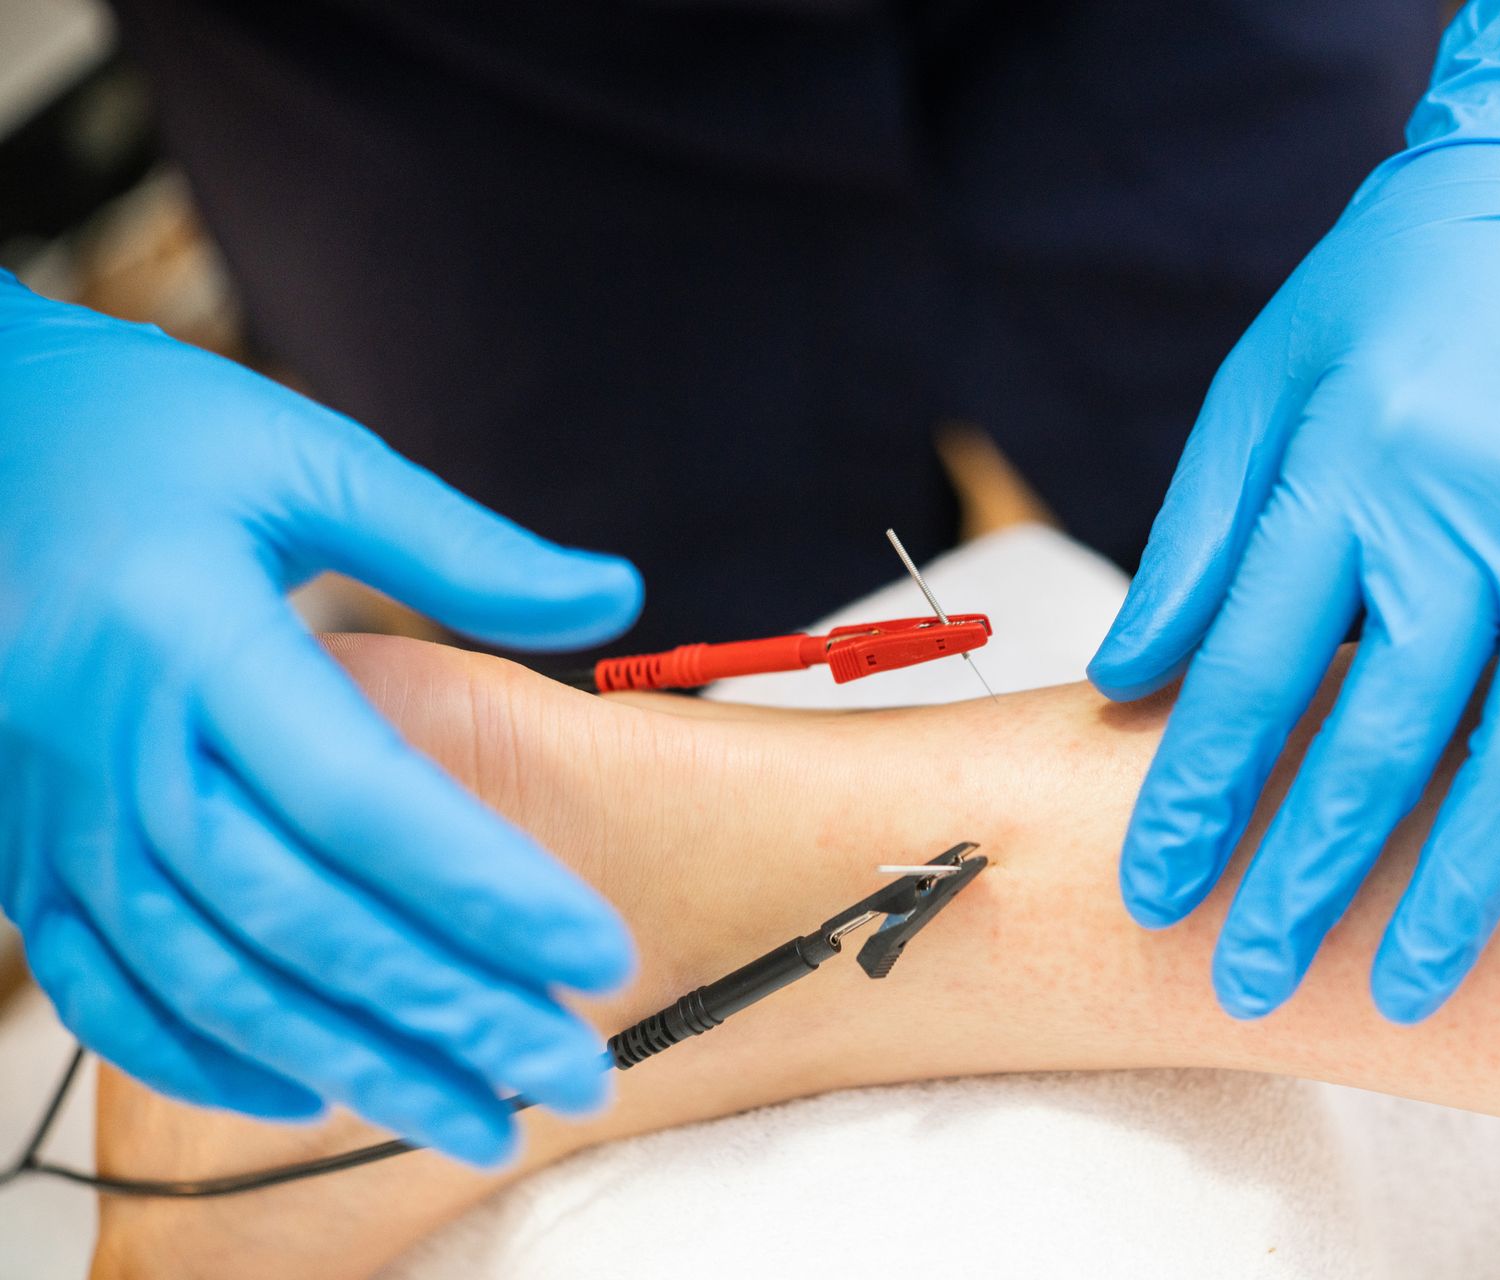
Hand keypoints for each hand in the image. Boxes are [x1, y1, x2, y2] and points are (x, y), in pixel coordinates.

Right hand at [0, 276, 640, 1163]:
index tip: (600, 953)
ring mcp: (56, 814)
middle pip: (301, 917)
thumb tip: (615, 594)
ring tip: (478, 1119)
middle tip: (572, 1075)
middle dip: (447, 1010)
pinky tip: (305, 1090)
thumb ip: (461, 544)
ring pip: (214, 977)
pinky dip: (201, 1053)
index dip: (486, 889)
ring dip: (352, 1063)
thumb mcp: (300, 455)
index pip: (366, 800)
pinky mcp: (21, 849)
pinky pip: (102, 986)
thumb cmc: (139, 431)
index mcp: (193, 641)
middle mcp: (116, 747)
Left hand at [1089, 0, 1499, 1022]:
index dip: (1193, 796)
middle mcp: (1466, 521)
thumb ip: (1197, 539)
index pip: (1248, 675)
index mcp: (1343, 477)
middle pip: (1378, 740)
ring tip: (1405, 993)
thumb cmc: (1387, 291)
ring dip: (1469, 885)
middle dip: (1305, 877)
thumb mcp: (1257, 387)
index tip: (1154, 894)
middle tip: (1250, 983)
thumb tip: (1128, 680)